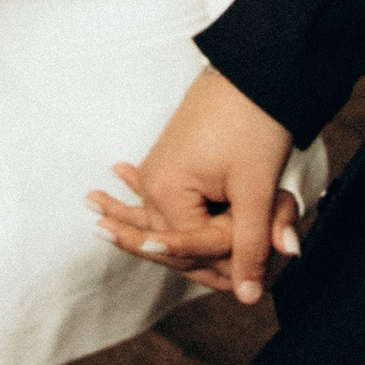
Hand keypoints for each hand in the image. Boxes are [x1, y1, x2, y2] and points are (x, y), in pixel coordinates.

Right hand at [88, 65, 301, 303]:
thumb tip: (250, 294)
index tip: (261, 282)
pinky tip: (115, 174)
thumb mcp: (256, 189)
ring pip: (166, 216)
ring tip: (102, 227)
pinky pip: (154, 187)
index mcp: (168, 193)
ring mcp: (159, 168)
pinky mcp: (170, 155)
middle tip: (232, 286)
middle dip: (206, 256)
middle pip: (175, 239)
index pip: (194, 249)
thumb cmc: (254, 123)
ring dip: (162, 229)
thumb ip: (252, 244)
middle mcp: (155, 183)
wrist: (255, 70)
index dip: (230, 266)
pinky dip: (137, 191)